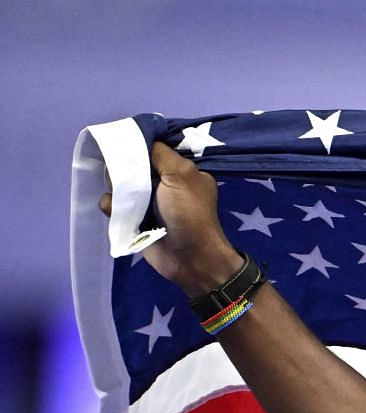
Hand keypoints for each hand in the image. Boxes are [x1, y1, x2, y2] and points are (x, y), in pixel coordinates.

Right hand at [96, 141, 242, 296]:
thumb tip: (140, 139)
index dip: (138, 145)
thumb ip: (160, 154)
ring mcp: (147, 202)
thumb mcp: (181, 176)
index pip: (153, 148)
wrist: (190, 258)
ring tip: (126, 197)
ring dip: (117, 187)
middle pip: (131, 165)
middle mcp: (163, 184)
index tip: (122, 142)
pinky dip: (113, 206)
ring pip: (118, 183)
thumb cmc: (190, 214)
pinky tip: (120, 212)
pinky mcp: (132, 218)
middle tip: (127, 175)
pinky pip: (112, 204)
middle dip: (123, 167)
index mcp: (180, 171)